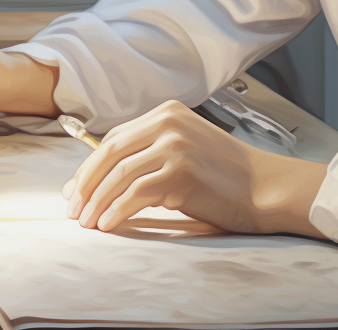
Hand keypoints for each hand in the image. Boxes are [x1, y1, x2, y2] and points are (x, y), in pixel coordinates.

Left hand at [62, 99, 329, 235]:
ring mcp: (175, 145)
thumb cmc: (226, 174)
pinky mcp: (180, 172)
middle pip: (111, 152)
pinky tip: (109, 224)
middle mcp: (169, 123)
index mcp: (168, 112)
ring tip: (88, 222)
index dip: (89, 165)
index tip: (75, 189)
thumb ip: (151, 152)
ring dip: (97, 202)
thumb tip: (103, 179)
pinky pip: (136, 194)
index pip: (115, 137)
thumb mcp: (186, 148)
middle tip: (74, 208)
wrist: (263, 186)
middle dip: (86, 183)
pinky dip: (116, 211)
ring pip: (119, 174)